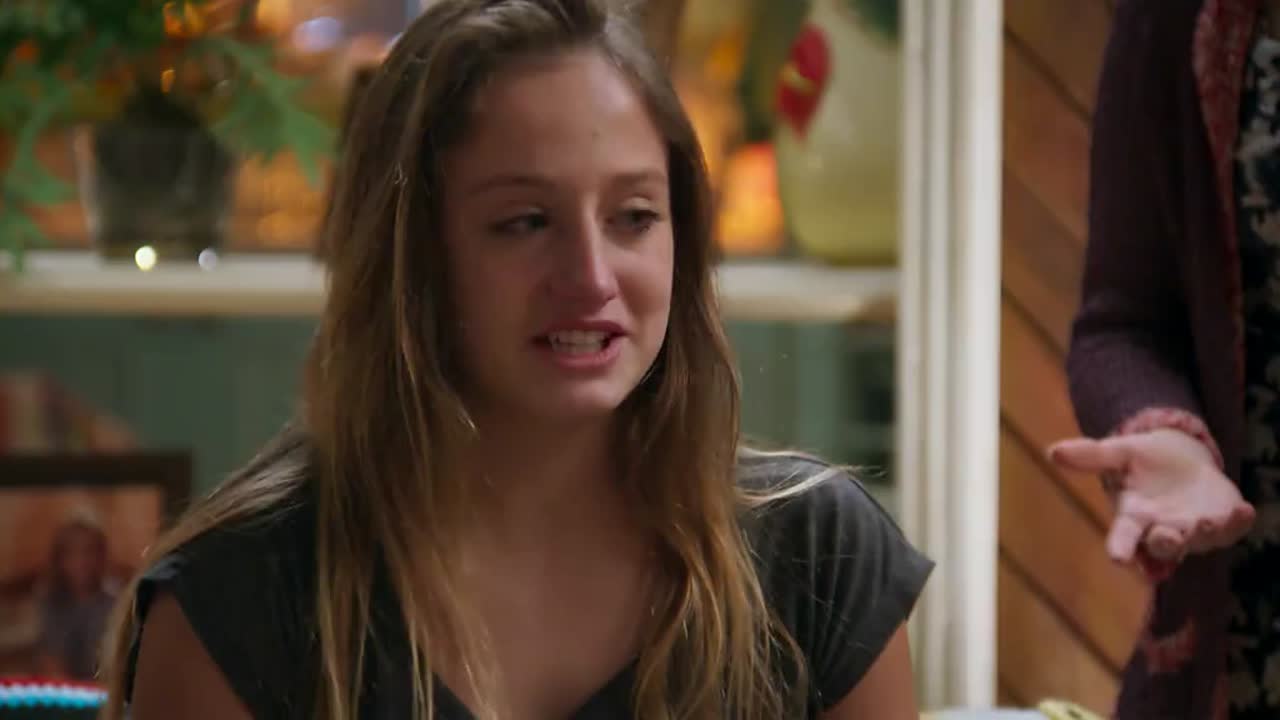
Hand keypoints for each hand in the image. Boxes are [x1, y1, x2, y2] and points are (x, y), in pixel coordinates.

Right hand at [1048, 429, 1253, 570]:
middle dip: (1166, 542)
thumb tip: (1053, 451)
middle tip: (1166, 537)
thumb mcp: (1120, 453)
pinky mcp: (1223, 521)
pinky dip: (1238, 523)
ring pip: (1200, 540)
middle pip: (1163, 544)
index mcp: (1134, 516)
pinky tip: (1245, 511)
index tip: (1118, 558)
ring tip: (1208, 521)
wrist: (1182, 464)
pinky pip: (1232, 529)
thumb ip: (1091, 456)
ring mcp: (1195, 528)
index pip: (1123, 536)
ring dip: (1205, 533)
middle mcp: (1163, 528)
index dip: (1121, 547)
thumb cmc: (1145, 462)